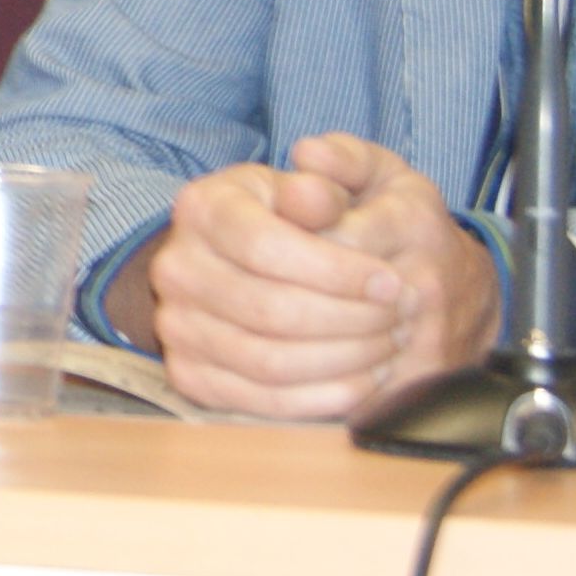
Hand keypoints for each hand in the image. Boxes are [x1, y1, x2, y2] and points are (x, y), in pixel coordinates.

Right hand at [120, 135, 496, 417]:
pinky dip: (322, 397)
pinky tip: (364, 379)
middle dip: (349, 319)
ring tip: (387, 345)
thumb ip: (333, 173)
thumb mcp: (321, 181)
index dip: (336, 271)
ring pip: (269, 361)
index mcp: (203, 208)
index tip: (391, 282)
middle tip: (399, 318)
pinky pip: (261, 401)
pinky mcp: (190, 375)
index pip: (266, 247)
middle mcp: (176, 268)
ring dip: (342, 360)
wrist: (251, 261)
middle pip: (270, 310)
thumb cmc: (297, 217)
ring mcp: (177, 326)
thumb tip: (318, 192)